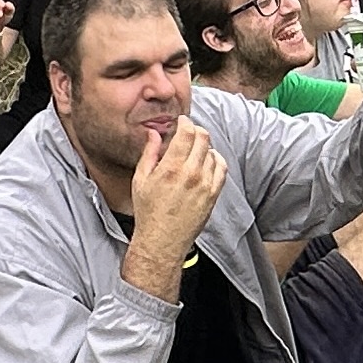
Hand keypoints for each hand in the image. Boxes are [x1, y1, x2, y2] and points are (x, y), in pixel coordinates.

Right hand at [126, 120, 228, 264]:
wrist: (162, 240)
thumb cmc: (148, 212)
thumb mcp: (141, 180)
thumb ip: (149, 153)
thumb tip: (154, 133)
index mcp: (171, 168)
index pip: (187, 132)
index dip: (185, 122)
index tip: (182, 121)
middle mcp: (191, 174)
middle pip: (203, 138)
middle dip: (195, 131)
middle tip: (189, 133)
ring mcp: (205, 184)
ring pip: (213, 152)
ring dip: (204, 146)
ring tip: (194, 150)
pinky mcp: (213, 194)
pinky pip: (221, 168)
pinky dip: (216, 160)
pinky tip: (207, 161)